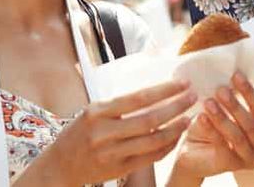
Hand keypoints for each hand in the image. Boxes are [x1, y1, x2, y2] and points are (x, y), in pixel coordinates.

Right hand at [54, 80, 196, 184]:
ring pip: (153, 141)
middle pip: (150, 119)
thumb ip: (120, 104)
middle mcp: (104, 133)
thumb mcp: (93, 111)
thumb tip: (154, 90)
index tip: (183, 83)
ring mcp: (112, 154)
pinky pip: (150, 158)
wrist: (60, 165)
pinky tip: (176, 135)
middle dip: (176, 106)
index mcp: (98, 112)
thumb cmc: (81, 132)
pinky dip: (166, 146)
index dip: (164, 90)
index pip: (138, 98)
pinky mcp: (119, 169)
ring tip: (189, 117)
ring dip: (176, 128)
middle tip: (193, 97)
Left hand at [171, 72, 253, 183]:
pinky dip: (212, 130)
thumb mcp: (220, 108)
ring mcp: (248, 158)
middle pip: (251, 123)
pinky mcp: (231, 166)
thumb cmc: (208, 125)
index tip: (235, 75)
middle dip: (235, 105)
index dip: (248, 91)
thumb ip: (230, 96)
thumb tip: (233, 73)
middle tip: (220, 90)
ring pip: (238, 136)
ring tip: (208, 103)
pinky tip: (201, 117)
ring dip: (222, 118)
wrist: (190, 150)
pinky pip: (222, 146)